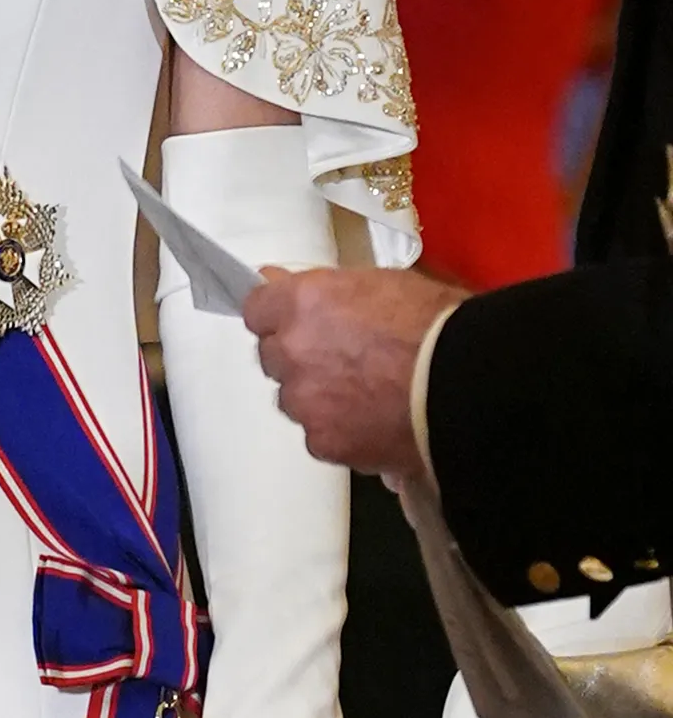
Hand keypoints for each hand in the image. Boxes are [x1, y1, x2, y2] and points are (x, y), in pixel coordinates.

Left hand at [243, 266, 467, 482]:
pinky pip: (318, 435)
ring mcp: (305, 400)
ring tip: (363, 395)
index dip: (278, 316)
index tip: (298, 321)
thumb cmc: (434, 323)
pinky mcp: (325, 442)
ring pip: (293, 398)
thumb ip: (320, 288)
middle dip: (298, 356)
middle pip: (273, 356)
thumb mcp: (377, 283)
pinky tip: (373, 423)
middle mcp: (292, 350)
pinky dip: (338, 431)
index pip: (256, 309)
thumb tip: (278, 281)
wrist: (467, 384)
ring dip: (315, 395)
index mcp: (301, 303)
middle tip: (340, 359)